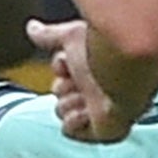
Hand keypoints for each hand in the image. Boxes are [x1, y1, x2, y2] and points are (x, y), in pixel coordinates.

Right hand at [25, 17, 132, 142]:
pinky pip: (69, 130)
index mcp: (92, 63)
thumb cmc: (106, 50)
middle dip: (64, 86)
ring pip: (62, 110)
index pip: (61, 69)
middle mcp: (96, 85)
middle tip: (79, 81)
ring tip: (86, 96)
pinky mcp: (101, 129)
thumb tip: (32, 27)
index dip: (60, 66)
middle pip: (59, 91)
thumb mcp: (72, 36)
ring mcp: (99, 108)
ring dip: (71, 102)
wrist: (126, 72)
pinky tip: (87, 111)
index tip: (68, 62)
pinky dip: (74, 120)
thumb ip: (50, 35)